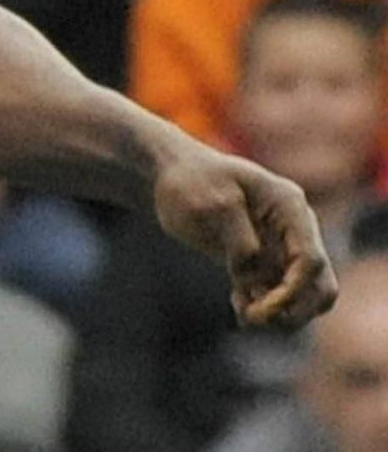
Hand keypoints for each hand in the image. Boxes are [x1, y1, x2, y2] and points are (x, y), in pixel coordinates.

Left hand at [153, 142, 334, 327]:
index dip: (293, 291)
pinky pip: (276, 296)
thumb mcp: (211, 203)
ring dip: (280, 314)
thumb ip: (239, 241)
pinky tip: (238, 305)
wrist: (173, 174)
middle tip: (255, 317)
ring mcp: (281, 246)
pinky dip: (263, 308)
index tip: (262, 308)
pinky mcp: (263, 262)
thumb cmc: (192, 180)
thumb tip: (254, 278)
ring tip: (243, 312)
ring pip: (302, 296)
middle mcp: (295, 229)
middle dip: (295, 310)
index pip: (309, 260)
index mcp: (289, 206)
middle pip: (319, 285)